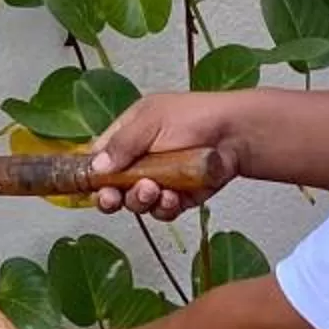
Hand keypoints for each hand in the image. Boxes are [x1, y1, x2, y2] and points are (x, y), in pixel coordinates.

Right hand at [89, 91, 247, 217]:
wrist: (237, 134)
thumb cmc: (195, 117)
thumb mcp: (151, 120)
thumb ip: (122, 144)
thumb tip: (96, 168)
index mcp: (128, 136)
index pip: (99, 158)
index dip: (92, 175)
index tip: (91, 186)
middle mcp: (141, 160)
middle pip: (113, 188)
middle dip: (112, 196)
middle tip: (114, 197)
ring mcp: (160, 180)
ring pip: (137, 203)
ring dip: (141, 200)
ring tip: (153, 189)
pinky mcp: (180, 197)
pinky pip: (163, 211)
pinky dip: (165, 207)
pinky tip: (173, 196)